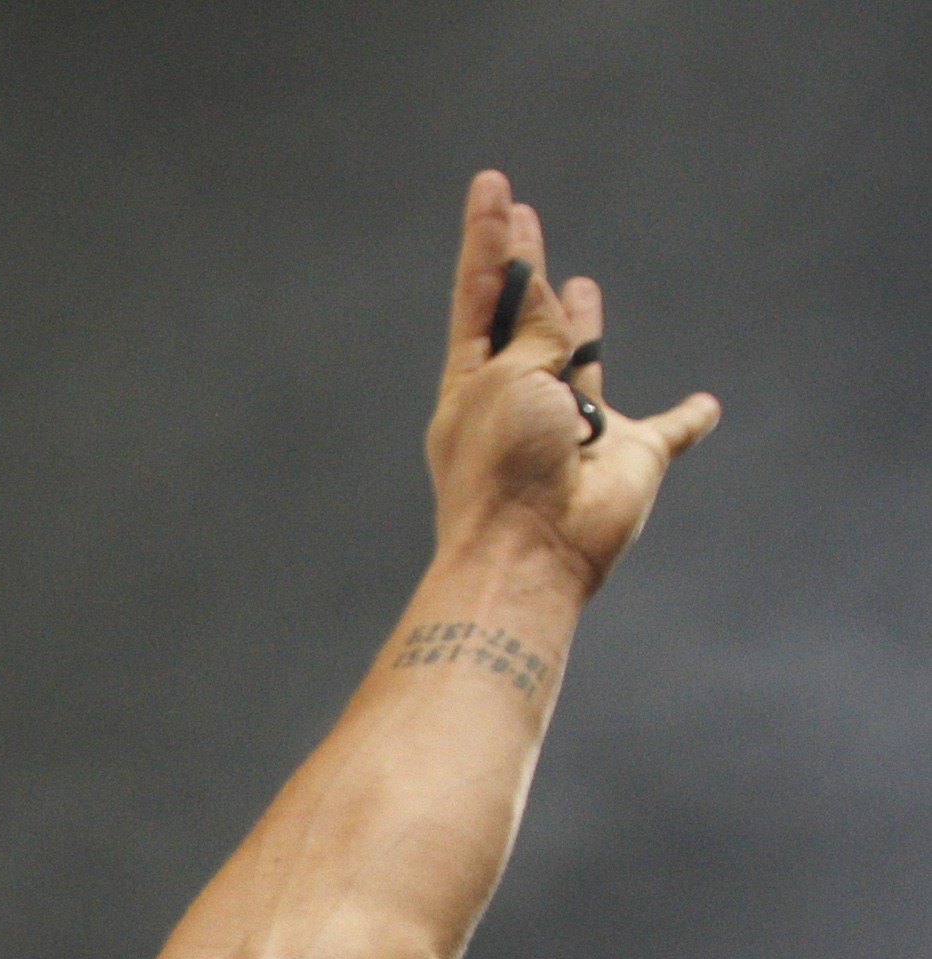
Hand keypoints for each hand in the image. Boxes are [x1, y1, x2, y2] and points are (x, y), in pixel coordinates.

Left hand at [423, 169, 716, 601]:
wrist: (532, 550)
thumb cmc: (502, 465)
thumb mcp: (507, 380)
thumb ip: (534, 336)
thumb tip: (553, 303)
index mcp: (475, 380)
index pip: (482, 292)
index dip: (489, 239)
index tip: (493, 186)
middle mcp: (522, 396)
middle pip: (526, 317)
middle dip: (523, 265)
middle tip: (521, 213)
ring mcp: (577, 425)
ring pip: (583, 361)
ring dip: (582, 324)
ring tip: (580, 285)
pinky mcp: (631, 455)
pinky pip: (669, 432)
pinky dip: (689, 420)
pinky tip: (704, 407)